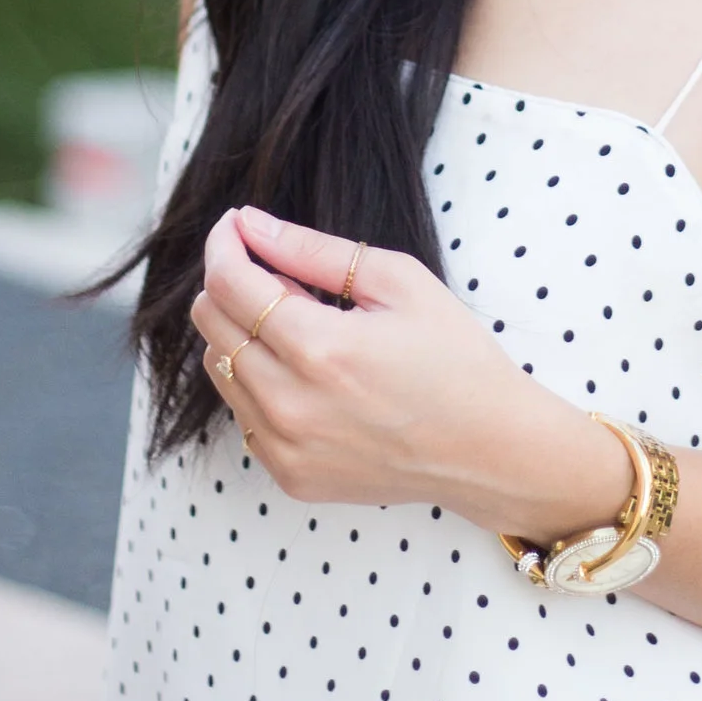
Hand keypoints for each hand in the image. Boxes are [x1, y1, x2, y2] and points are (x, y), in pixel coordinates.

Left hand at [189, 206, 634, 536]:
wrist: (491, 450)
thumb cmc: (455, 359)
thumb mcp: (399, 282)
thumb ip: (315, 251)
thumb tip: (251, 224)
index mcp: (319, 348)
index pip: (229, 282)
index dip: (224, 242)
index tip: (236, 225)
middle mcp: (290, 404)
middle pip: (211, 323)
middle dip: (229, 281)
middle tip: (278, 271)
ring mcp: (285, 448)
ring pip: (219, 368)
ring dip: (241, 332)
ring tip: (300, 324)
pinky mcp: (289, 476)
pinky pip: (242, 414)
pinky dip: (257, 382)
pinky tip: (305, 373)